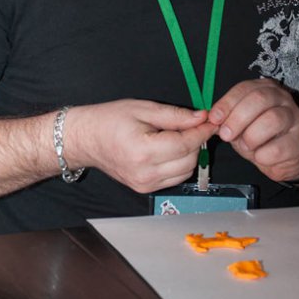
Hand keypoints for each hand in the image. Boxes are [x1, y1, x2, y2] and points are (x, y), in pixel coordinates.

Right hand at [70, 100, 216, 192]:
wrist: (86, 139)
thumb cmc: (110, 120)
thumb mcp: (143, 109)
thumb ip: (174, 115)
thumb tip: (201, 117)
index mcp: (143, 151)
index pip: (185, 144)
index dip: (202, 131)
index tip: (212, 120)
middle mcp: (145, 174)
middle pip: (189, 160)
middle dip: (197, 141)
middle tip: (196, 123)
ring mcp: (145, 185)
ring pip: (185, 172)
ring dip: (190, 154)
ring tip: (182, 135)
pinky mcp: (145, 189)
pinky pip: (174, 178)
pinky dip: (180, 164)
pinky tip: (172, 148)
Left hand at [208, 79, 298, 181]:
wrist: (283, 157)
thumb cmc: (259, 136)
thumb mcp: (240, 124)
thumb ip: (226, 119)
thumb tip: (210, 119)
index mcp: (264, 88)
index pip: (244, 88)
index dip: (227, 103)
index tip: (214, 119)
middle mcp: (282, 98)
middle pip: (259, 99)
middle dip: (237, 118)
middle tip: (226, 135)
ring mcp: (293, 117)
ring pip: (272, 119)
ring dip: (251, 137)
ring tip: (246, 146)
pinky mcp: (298, 141)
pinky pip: (277, 147)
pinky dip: (262, 155)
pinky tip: (260, 156)